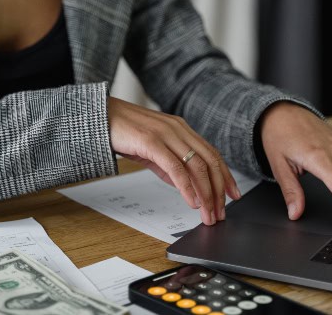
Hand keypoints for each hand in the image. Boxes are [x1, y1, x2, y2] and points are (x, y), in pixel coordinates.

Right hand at [107, 97, 240, 224]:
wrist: (98, 117)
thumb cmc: (123, 131)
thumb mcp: (153, 150)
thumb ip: (169, 165)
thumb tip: (185, 185)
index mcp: (182, 129)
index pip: (212, 154)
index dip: (225, 176)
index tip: (233, 194)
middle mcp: (179, 129)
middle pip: (210, 161)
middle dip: (219, 190)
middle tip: (222, 212)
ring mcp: (166, 134)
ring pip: (196, 166)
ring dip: (206, 193)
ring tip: (208, 213)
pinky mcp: (152, 142)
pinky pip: (176, 168)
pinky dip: (187, 187)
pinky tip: (191, 201)